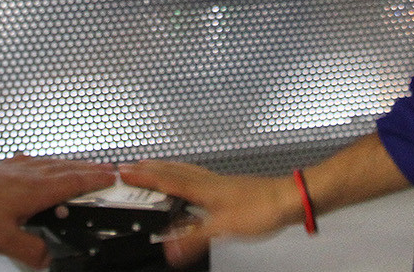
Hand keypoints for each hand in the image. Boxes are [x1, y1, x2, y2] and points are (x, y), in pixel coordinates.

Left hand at [0, 153, 116, 266]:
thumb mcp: (0, 239)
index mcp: (35, 189)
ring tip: (86, 168)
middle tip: (109, 170)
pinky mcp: (4, 168)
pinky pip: (37, 162)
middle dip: (91, 169)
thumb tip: (49, 257)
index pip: (73, 182)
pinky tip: (44, 165)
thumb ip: (29, 249)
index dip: (95, 180)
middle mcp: (29, 173)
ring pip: (53, 163)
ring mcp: (16, 168)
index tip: (113, 177)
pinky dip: (51, 163)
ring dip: (74, 165)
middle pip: (68, 168)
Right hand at [119, 160, 300, 266]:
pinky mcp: (228, 187)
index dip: (144, 177)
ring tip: (154, 168)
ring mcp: (219, 182)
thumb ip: (194, 238)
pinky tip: (192, 182)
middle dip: (150, 168)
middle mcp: (208, 181)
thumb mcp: (224, 229)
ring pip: (186, 171)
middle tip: (132, 166)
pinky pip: (198, 176)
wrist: (288, 199)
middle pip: (173, 171)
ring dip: (166, 169)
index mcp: (203, 189)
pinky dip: (185, 175)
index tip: (124, 171)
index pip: (166, 180)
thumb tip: (169, 248)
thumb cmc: (261, 209)